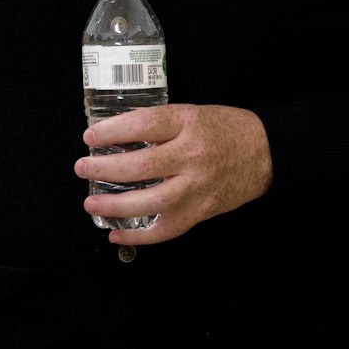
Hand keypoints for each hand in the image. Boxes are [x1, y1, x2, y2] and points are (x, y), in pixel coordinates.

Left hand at [74, 103, 272, 245]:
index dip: (112, 131)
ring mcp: (197, 187)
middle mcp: (192, 156)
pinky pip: (168, 229)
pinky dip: (140, 235)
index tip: (90, 136)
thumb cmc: (225, 130)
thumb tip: (115, 134)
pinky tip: (117, 233)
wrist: (266, 153)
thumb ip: (160, 124)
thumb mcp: (192, 113)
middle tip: (82, 167)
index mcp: (188, 124)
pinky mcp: (202, 211)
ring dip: (115, 205)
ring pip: (151, 202)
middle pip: (140, 166)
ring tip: (91, 202)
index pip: (143, 124)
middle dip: (104, 168)